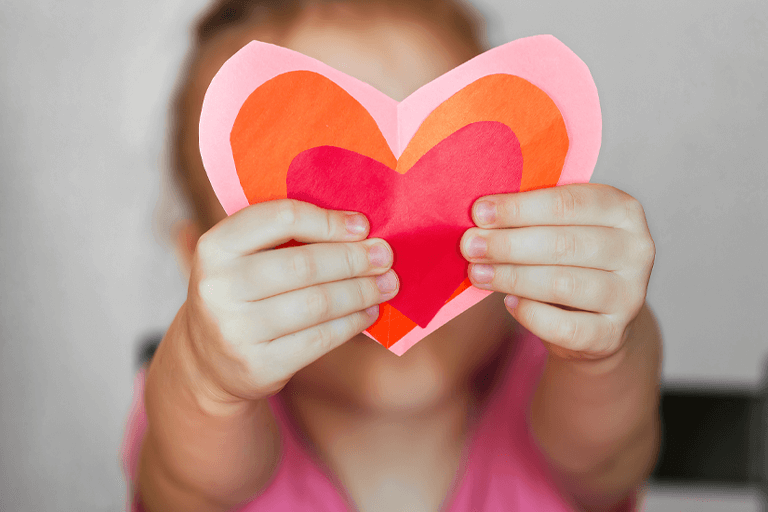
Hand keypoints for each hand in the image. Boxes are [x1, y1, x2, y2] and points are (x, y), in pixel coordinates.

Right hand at [182, 199, 398, 404]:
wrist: (207, 361)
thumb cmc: (241, 294)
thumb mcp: (242, 257)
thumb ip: (286, 237)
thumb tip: (360, 230)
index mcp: (215, 246)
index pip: (280, 218)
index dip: (328, 221)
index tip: (363, 226)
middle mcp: (219, 287)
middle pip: (304, 264)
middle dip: (354, 259)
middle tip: (386, 257)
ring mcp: (236, 330)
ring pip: (317, 303)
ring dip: (361, 291)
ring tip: (387, 285)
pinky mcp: (258, 365)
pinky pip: (320, 338)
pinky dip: (352, 322)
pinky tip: (368, 312)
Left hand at [461, 184, 654, 359]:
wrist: (595, 318)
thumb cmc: (567, 259)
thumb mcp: (558, 228)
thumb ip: (529, 217)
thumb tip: (479, 216)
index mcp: (622, 210)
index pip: (568, 203)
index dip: (519, 208)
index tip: (479, 212)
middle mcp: (636, 250)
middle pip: (563, 244)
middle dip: (508, 244)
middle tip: (470, 245)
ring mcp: (630, 295)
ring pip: (562, 284)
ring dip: (512, 277)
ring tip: (477, 273)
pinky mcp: (613, 334)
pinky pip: (565, 326)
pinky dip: (531, 314)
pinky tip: (509, 302)